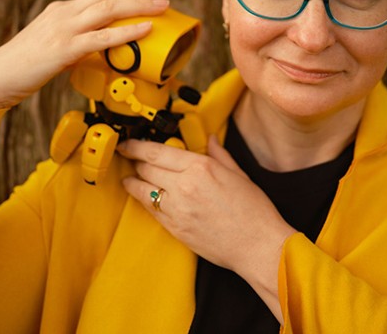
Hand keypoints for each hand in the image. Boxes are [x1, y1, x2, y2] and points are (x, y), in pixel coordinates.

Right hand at [0, 0, 170, 126]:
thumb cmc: (23, 68)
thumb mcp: (52, 45)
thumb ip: (76, 42)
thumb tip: (102, 50)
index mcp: (62, 10)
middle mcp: (64, 13)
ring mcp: (63, 30)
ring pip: (109, 9)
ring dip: (140, 5)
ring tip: (162, 7)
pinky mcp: (63, 50)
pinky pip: (101, 38)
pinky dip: (126, 32)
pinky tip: (145, 30)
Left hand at [118, 137, 295, 320]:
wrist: (257, 246)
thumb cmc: (254, 212)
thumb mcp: (239, 175)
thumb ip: (219, 155)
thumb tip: (210, 140)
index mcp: (201, 167)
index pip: (156, 152)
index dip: (136, 146)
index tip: (128, 143)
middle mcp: (185, 186)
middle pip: (145, 168)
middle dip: (135, 161)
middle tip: (130, 157)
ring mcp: (177, 209)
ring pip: (142, 190)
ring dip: (134, 181)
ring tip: (130, 177)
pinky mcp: (175, 228)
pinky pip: (150, 210)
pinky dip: (143, 200)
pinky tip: (144, 196)